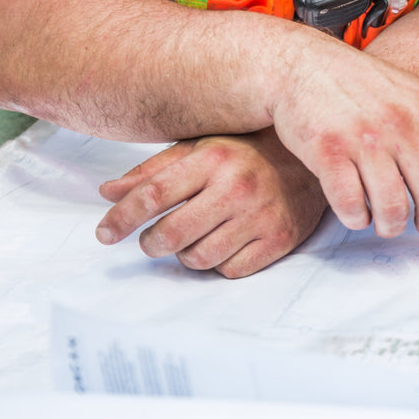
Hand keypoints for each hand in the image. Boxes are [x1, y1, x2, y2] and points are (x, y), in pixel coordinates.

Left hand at [95, 128, 326, 277]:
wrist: (314, 161)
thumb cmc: (248, 153)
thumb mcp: (201, 148)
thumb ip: (153, 170)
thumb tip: (107, 192)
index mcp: (214, 159)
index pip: (152, 195)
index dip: (121, 219)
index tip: (104, 234)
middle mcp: (237, 187)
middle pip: (171, 235)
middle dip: (152, 243)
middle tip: (152, 240)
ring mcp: (261, 216)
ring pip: (199, 258)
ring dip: (186, 255)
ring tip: (193, 239)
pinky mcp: (280, 240)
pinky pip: (231, 270)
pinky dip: (220, 264)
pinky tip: (224, 245)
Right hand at [269, 44, 418, 237]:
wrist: (301, 65)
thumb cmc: (362, 85)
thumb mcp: (414, 96)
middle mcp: (402, 126)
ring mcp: (364, 139)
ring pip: (393, 210)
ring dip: (391, 226)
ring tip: (385, 221)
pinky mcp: (328, 153)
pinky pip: (351, 207)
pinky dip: (356, 219)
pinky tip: (355, 211)